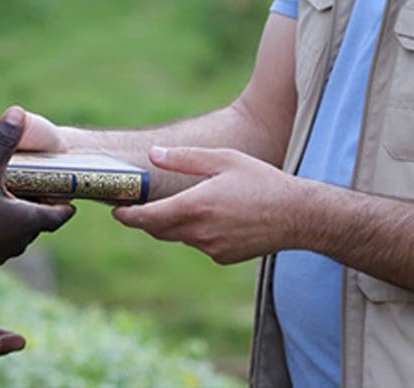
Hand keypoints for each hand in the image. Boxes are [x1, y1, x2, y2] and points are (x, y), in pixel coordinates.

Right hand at [0, 106, 75, 278]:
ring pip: (14, 228)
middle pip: (37, 218)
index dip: (65, 201)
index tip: (66, 191)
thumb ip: (2, 144)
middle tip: (28, 180)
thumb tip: (16, 113)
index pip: (60, 214)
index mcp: (29, 222)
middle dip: (34, 200)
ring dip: (11, 210)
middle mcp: (19, 241)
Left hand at [111, 145, 300, 263]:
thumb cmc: (261, 180)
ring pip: (180, 237)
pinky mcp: (223, 257)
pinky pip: (200, 244)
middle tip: (138, 206)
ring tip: (181, 204)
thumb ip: (185, 157)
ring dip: (174, 224)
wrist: (297, 215)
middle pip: (159, 230)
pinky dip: (196, 232)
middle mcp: (199, 232)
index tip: (116, 210)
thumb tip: (153, 154)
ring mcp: (211, 248)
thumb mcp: (223, 159)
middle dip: (146, 219)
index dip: (127, 216)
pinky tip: (214, 216)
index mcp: (195, 206)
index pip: (148, 218)